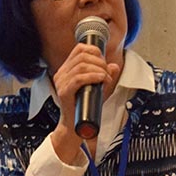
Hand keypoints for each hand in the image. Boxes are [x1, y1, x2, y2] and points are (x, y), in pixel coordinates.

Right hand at [49, 42, 120, 162]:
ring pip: (81, 65)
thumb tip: (113, 65)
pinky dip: (93, 76)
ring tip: (105, 78)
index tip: (104, 61)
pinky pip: (78, 78)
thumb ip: (105, 75)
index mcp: (66, 70)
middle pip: (82, 55)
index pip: (79, 49)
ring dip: (99, 69)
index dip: (94, 51)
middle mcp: (61, 74)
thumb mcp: (98, 88)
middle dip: (99, 61)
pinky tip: (101, 79)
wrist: (75, 126)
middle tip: (106, 73)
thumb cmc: (85, 107)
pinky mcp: (64, 92)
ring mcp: (61, 83)